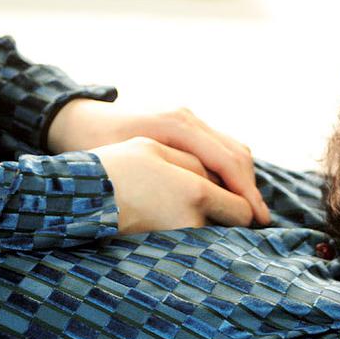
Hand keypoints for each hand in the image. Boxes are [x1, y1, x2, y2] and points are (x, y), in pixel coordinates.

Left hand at [48, 98, 269, 225]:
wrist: (79, 121)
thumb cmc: (95, 149)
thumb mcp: (126, 169)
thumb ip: (164, 183)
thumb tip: (200, 213)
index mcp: (176, 126)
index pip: (226, 161)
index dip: (245, 192)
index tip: (256, 220)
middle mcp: (188, 117)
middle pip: (237, 153)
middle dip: (251, 189)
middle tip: (260, 221)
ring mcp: (190, 118)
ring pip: (234, 149)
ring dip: (245, 180)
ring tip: (250, 212)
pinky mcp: (188, 126)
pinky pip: (221, 147)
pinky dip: (232, 171)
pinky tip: (232, 195)